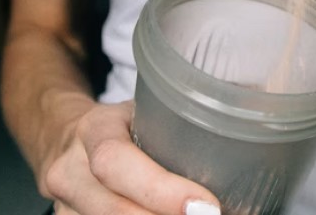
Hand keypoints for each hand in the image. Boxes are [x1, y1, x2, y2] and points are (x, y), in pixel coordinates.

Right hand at [41, 100, 220, 214]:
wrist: (68, 138)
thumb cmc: (122, 125)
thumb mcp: (145, 110)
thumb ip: (182, 122)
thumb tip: (251, 130)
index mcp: (93, 129)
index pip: (117, 161)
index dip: (161, 190)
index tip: (206, 206)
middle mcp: (70, 169)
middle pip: (111, 208)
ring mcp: (63, 204)